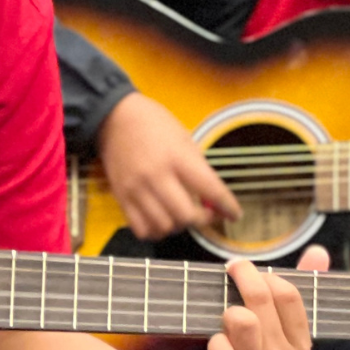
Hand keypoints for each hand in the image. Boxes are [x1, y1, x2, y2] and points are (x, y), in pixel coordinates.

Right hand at [96, 92, 242, 239]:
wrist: (114, 118)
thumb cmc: (153, 124)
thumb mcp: (184, 138)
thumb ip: (198, 168)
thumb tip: (213, 198)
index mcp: (177, 157)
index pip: (210, 189)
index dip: (227, 206)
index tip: (235, 214)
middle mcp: (156, 176)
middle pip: (186, 216)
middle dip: (203, 219)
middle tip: (207, 213)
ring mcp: (136, 189)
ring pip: (164, 226)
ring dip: (179, 226)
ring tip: (183, 215)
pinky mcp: (121, 198)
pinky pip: (142, 229)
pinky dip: (156, 231)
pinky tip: (162, 220)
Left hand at [191, 247, 324, 349]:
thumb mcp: (287, 336)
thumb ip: (301, 292)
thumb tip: (319, 250)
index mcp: (301, 344)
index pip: (289, 294)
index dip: (266, 275)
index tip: (253, 270)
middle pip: (260, 299)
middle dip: (242, 276)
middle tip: (231, 269)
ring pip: (240, 320)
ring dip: (228, 313)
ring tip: (227, 320)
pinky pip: (220, 349)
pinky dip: (214, 342)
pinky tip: (218, 346)